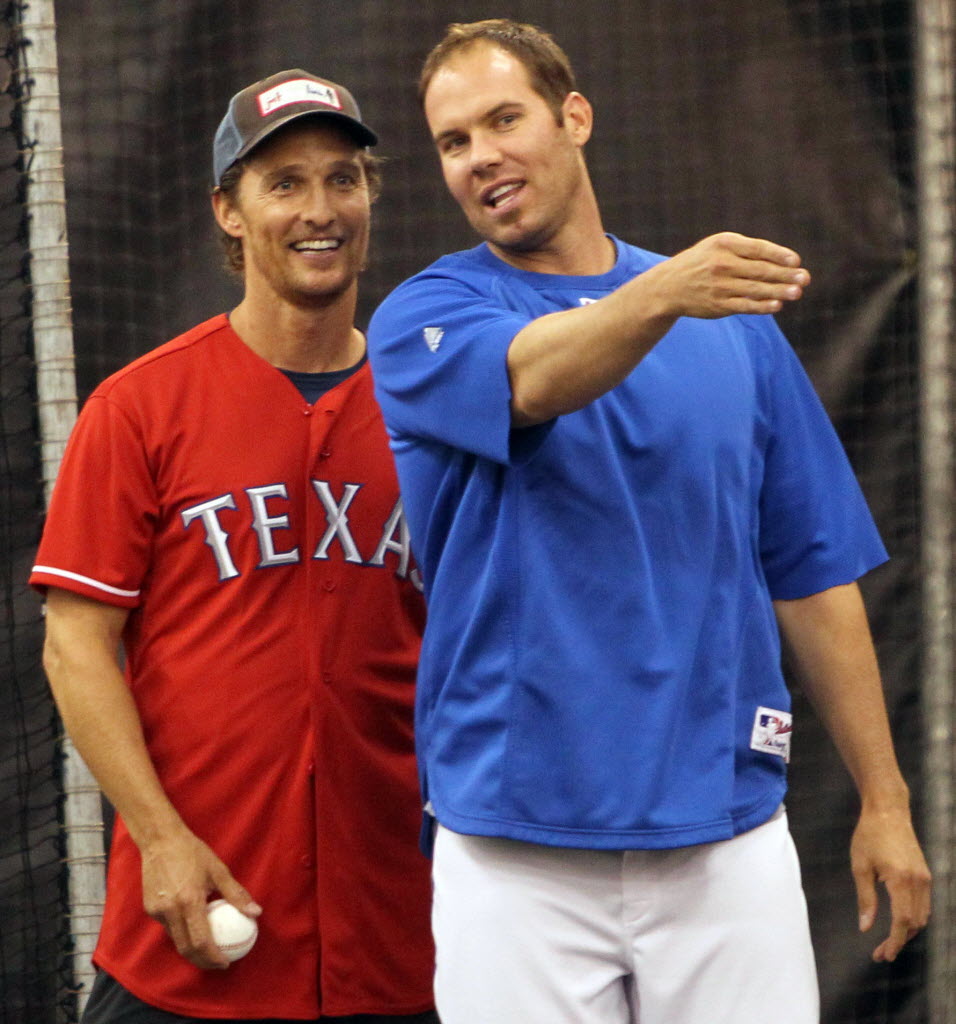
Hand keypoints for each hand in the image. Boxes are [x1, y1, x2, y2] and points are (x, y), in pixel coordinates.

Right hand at [140, 825, 261, 969]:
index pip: (202, 941)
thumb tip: (256, 913)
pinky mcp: (150, 909)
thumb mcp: (219, 870)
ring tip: (209, 950)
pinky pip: (168, 927)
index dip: (214, 957)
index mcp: (189, 901)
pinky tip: (194, 928)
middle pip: (186, 948)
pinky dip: (182, 933)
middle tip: (218, 962)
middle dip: (203, 961)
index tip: (227, 962)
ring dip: (192, 949)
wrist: (160, 840)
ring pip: (176, 940)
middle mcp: (171, 910)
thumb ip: (236, 894)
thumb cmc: (193, 853)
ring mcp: (158, 911)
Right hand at [646, 231, 809, 319]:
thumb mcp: (718, 246)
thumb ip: (747, 250)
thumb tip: (784, 262)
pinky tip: (777, 305)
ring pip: (755, 289)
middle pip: (760, 270)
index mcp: (724, 244)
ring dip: (779, 291)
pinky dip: (762, 306)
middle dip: (785, 275)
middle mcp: (722, 264)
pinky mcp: (718, 305)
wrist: (669, 286)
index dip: (779, 254)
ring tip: (798, 292)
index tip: (796, 261)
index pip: (758, 249)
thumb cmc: (702, 263)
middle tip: (806, 278)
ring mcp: (719, 286)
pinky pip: (744, 305)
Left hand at [850, 806, 930, 961]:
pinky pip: (924, 905)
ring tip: (888, 941)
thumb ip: (865, 899)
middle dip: (899, 941)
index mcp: (901, 880)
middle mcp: (919, 882)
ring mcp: (926, 879)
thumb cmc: (869, 835)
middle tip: (880, 953)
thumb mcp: (860, 867)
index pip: (903, 922)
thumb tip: (865, 927)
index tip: (883, 955)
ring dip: (908, 932)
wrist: (888, 811)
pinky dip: (913, 918)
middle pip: (915, 924)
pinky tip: (898, 923)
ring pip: (922, 917)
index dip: (894, 942)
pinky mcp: (926, 875)